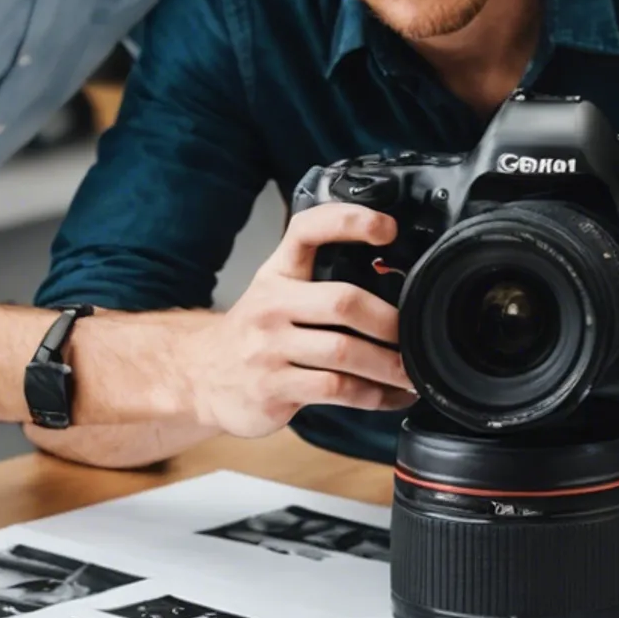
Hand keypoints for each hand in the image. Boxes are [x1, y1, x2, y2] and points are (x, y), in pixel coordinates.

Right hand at [177, 202, 415, 436]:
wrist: (202, 376)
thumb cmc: (254, 334)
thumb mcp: (275, 293)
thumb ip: (320, 282)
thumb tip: (391, 279)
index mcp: (277, 273)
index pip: (309, 230)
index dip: (350, 221)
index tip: (388, 228)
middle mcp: (271, 305)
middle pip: (343, 301)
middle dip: (389, 321)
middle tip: (416, 333)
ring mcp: (268, 348)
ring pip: (344, 352)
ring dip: (388, 365)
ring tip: (411, 371)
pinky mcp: (273, 388)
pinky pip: (337, 390)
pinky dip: (374, 396)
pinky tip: (390, 396)